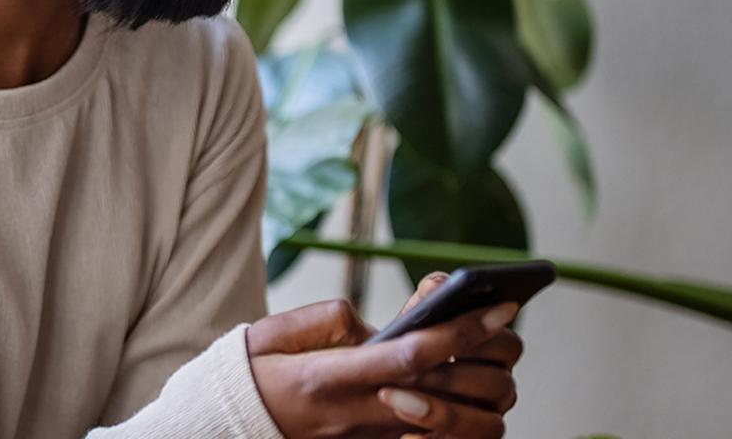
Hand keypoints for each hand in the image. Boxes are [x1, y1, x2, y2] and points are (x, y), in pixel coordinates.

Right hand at [246, 274, 520, 438]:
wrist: (227, 426)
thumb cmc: (250, 374)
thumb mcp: (273, 334)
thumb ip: (328, 319)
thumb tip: (376, 324)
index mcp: (332, 377)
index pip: (413, 355)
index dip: (462, 331)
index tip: (498, 306)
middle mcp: (358, 412)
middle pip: (446, 391)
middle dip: (488, 355)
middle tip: (504, 322)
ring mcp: (371, 435)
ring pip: (451, 424)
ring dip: (479, 390)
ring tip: (484, 353)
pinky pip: (433, 437)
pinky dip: (459, 413)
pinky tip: (463, 383)